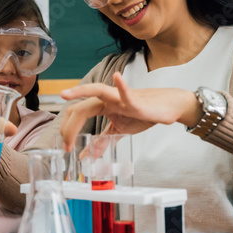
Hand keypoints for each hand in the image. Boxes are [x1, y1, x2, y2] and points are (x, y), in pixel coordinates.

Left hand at [58, 73, 199, 148]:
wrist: (167, 107)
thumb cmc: (143, 114)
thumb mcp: (118, 131)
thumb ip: (102, 141)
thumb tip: (86, 155)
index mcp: (102, 105)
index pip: (78, 113)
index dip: (68, 129)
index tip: (65, 147)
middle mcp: (107, 99)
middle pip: (81, 106)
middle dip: (69, 125)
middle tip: (65, 144)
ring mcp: (120, 98)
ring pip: (97, 90)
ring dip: (80, 91)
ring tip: (65, 94)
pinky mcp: (137, 101)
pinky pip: (128, 93)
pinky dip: (122, 86)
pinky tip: (117, 77)